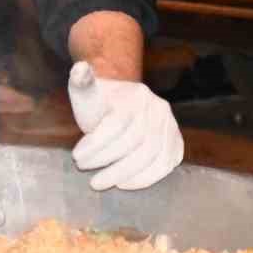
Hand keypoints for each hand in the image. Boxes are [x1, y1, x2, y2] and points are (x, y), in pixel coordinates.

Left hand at [68, 61, 182, 190]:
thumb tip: (79, 69)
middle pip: (133, 143)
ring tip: (102, 181)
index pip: (115, 125)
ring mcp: (169, 123)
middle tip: (87, 173)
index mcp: (134, 96)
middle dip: (107, 162)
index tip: (77, 157)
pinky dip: (147, 177)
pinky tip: (125, 183)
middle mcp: (156, 107)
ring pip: (151, 155)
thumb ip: (81, 84)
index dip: (96, 145)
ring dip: (124, 174)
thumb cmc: (101, 103)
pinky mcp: (175, 138)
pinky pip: (166, 162)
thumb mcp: (87, 92)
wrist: (123, 100)